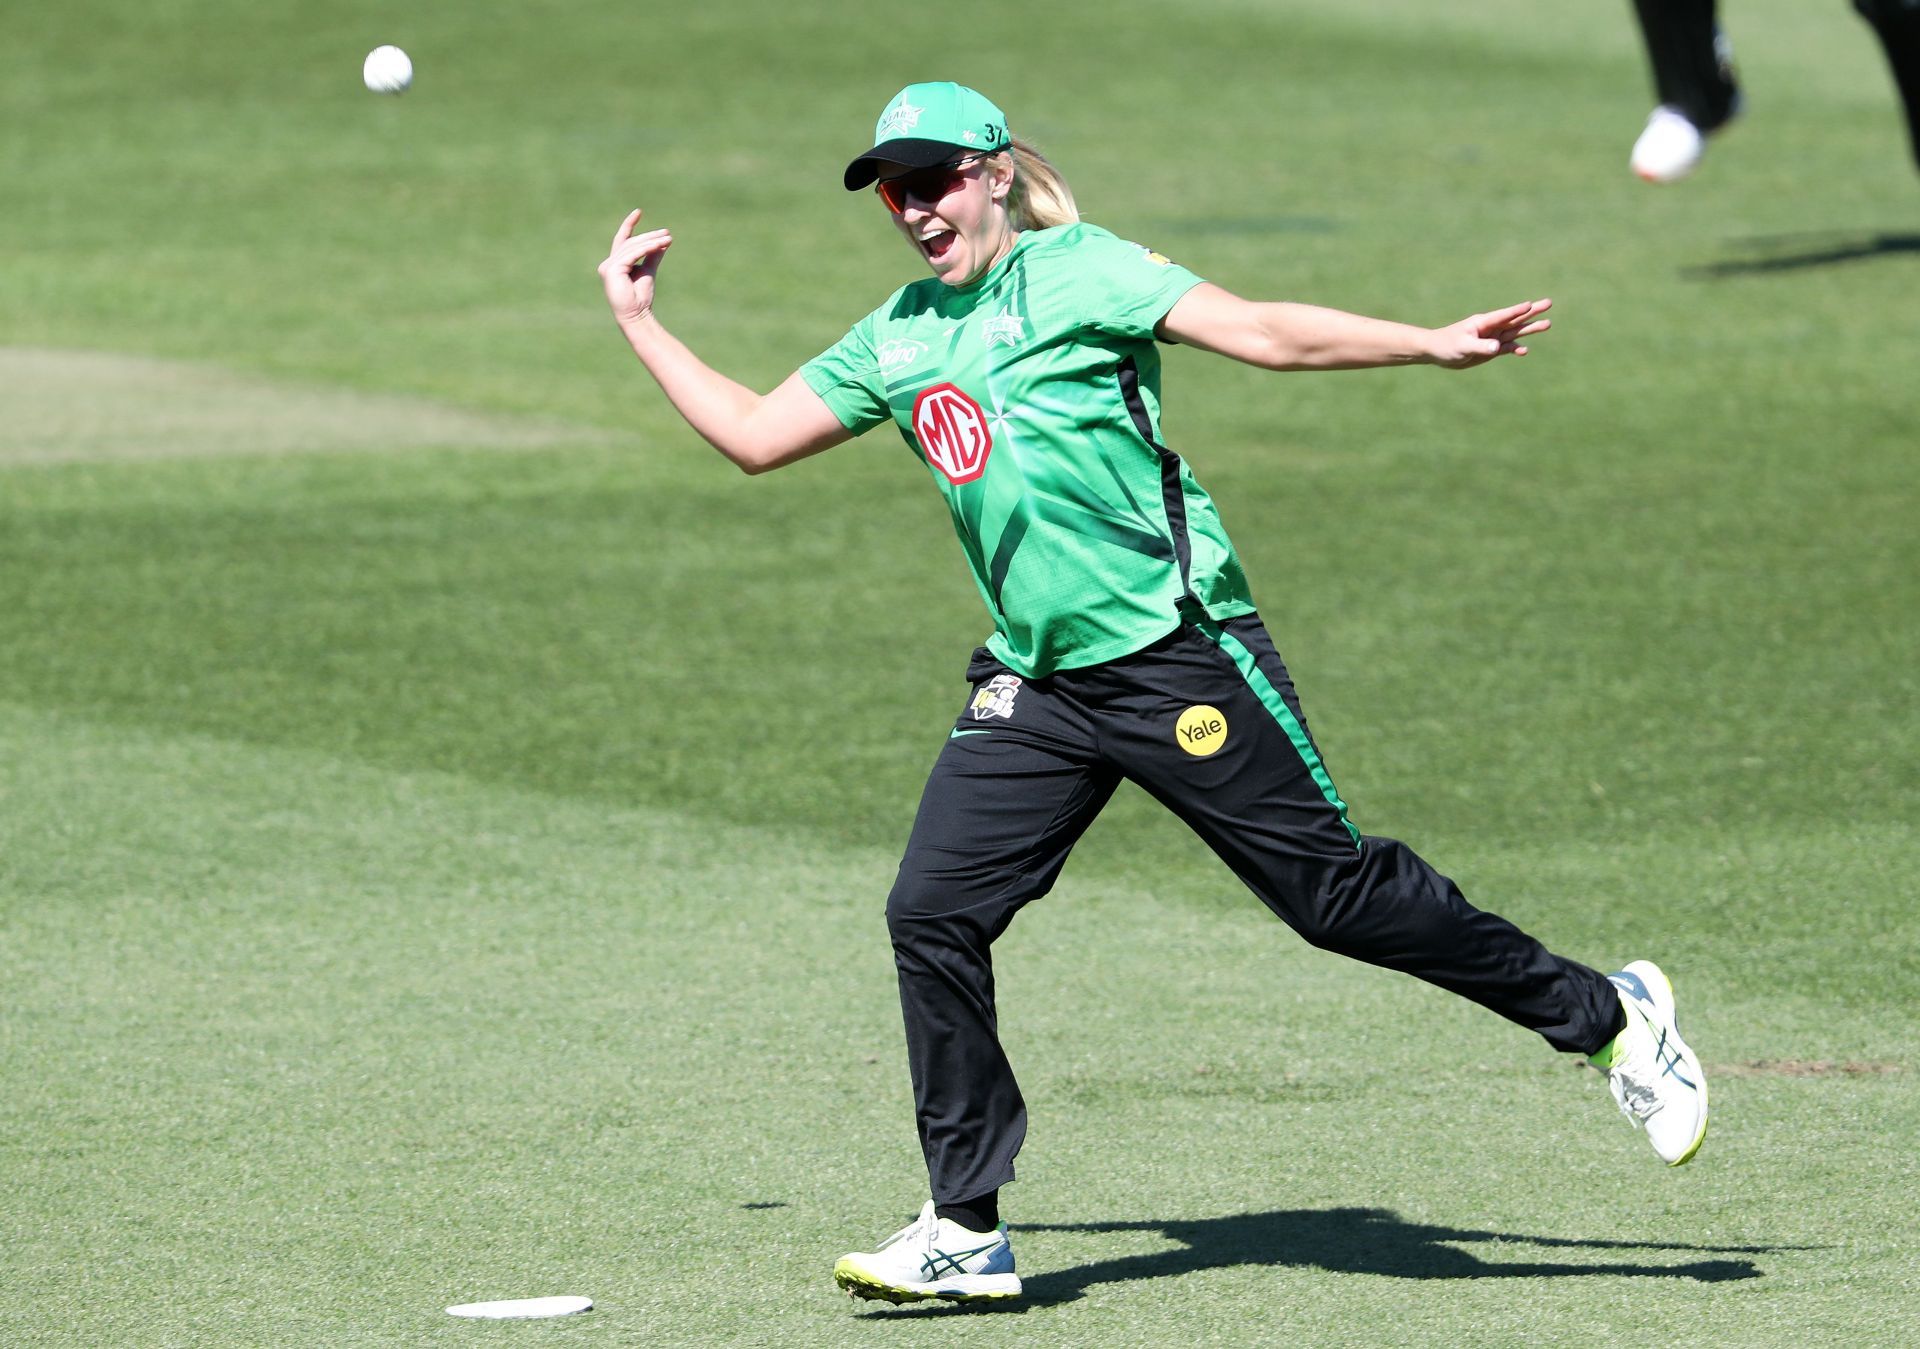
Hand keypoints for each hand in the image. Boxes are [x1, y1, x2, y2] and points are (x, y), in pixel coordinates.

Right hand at [598, 208, 672, 325]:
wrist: (637, 315)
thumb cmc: (641, 297)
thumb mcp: (648, 271)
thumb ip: (653, 255)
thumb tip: (663, 241)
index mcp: (615, 264)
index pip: (621, 240)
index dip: (629, 225)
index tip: (638, 212)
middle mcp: (608, 264)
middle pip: (630, 242)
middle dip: (649, 236)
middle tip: (667, 233)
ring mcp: (608, 267)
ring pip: (632, 247)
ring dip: (651, 242)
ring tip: (667, 239)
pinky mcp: (612, 270)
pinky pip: (632, 254)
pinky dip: (646, 248)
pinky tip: (660, 245)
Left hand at [1427, 299, 1551, 368]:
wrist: (1438, 352)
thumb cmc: (1447, 345)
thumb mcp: (1463, 346)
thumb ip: (1480, 346)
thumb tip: (1498, 347)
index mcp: (1483, 322)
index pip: (1503, 315)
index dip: (1516, 311)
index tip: (1530, 305)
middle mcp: (1491, 328)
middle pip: (1515, 319)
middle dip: (1532, 312)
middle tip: (1549, 303)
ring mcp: (1493, 337)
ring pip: (1515, 332)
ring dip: (1530, 329)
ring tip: (1548, 323)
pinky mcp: (1491, 349)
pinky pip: (1507, 348)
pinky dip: (1516, 348)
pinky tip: (1524, 351)